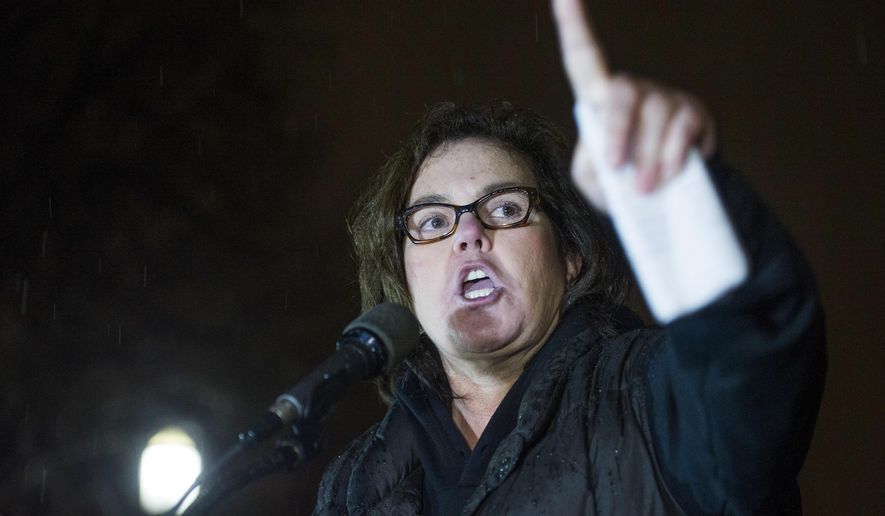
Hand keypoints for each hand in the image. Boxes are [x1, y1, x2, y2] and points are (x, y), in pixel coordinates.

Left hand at [552, 0, 716, 209]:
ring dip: (648, 156)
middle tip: (617, 169)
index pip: (584, 57)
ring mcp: (665, 99)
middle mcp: (633, 90)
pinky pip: (682, 128)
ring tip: (646, 188)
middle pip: (621, 91)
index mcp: (601, 100)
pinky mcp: (694, 114)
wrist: (668, 200)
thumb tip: (606, 159)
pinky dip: (673, 155)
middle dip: (618, 131)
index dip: (573, 24)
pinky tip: (671, 174)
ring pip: (654, 116)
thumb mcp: (595, 183)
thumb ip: (588, 171)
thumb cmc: (623, 185)